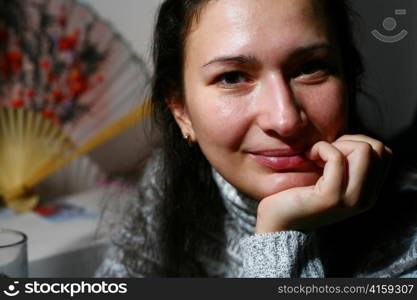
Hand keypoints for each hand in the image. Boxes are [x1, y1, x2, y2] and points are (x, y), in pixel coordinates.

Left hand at [255, 134, 391, 232]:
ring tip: (317, 155)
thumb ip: (349, 164)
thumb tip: (353, 138)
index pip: (385, 153)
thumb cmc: (299, 193)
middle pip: (377, 149)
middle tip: (324, 152)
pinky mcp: (331, 197)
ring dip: (336, 145)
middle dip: (349, 141)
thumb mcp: (332, 178)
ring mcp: (351, 199)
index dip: (359, 142)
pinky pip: (336, 158)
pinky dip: (321, 148)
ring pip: (363, 151)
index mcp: (368, 193)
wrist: (279, 221)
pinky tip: (308, 156)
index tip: (335, 150)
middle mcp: (365, 198)